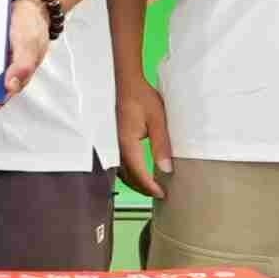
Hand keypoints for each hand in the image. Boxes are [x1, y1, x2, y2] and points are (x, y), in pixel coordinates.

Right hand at [116, 76, 173, 202]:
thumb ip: (161, 145)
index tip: (162, 194)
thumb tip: (166, 169)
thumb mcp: (157, 120)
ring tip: (150, 187)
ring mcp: (112, 144)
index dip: (150, 187)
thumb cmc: (141, 98)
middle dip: (142, 188)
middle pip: (128, 177)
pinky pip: (119, 163)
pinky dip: (129, 173)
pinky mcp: (112, 140)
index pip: (138, 174)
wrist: (125, 83)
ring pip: (121, 172)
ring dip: (135, 182)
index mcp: (127, 144)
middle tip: (158, 194)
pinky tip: (138, 172)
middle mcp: (116, 147)